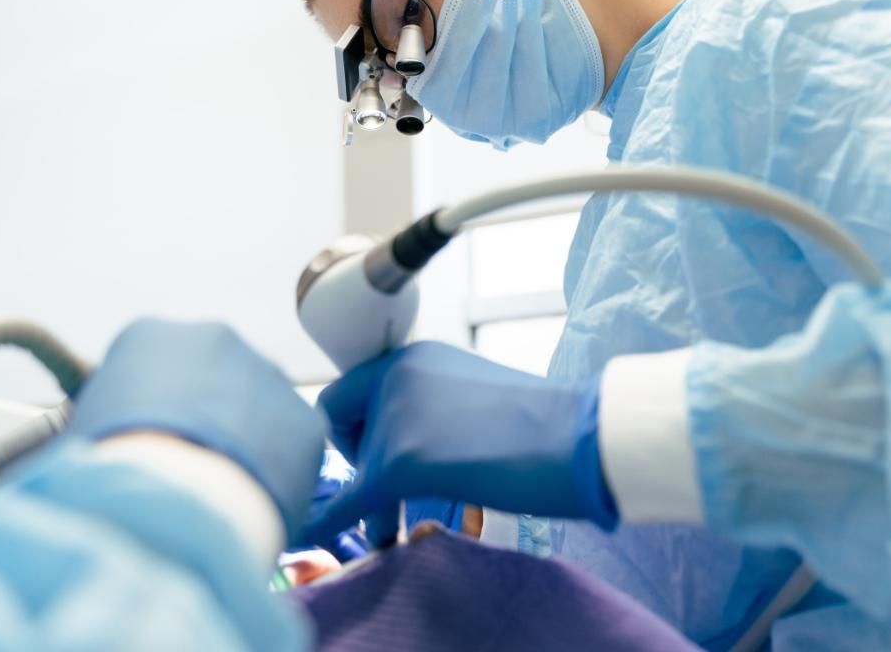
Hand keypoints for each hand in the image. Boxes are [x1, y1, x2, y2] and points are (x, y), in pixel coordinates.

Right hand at [68, 318, 324, 538]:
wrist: (169, 505)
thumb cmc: (104, 474)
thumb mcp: (79, 435)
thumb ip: (106, 424)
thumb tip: (111, 448)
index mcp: (147, 335)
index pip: (149, 368)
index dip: (147, 413)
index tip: (145, 447)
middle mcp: (214, 338)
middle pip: (210, 380)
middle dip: (203, 421)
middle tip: (187, 472)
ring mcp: (267, 374)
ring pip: (256, 410)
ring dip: (244, 444)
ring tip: (218, 495)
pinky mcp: (307, 419)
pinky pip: (291, 448)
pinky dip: (276, 475)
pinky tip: (249, 505)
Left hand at [303, 342, 616, 546]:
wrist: (581, 437)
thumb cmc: (550, 426)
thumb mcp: (475, 396)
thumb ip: (435, 405)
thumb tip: (416, 442)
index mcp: (416, 356)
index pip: (352, 389)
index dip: (356, 428)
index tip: (379, 455)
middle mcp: (397, 374)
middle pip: (340, 422)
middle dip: (359, 462)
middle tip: (390, 492)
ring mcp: (395, 416)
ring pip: (355, 468)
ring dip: (368, 499)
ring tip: (390, 529)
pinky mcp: (400, 463)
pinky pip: (351, 500)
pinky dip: (326, 520)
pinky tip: (308, 534)